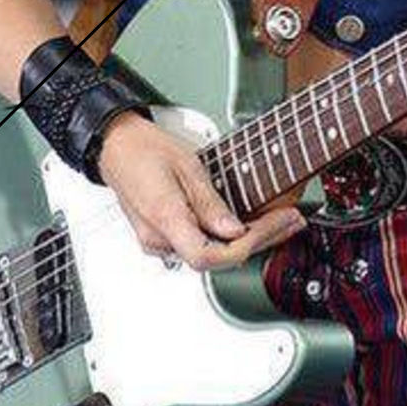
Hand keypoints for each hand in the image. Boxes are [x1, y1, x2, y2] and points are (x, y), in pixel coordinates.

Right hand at [97, 111, 305, 269]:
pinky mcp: (161, 238)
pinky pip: (199, 247)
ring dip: (246, 241)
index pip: (210, 257)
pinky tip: (247, 225)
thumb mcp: (187, 165)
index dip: (247, 246)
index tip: (275, 224)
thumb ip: (211, 203)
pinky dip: (226, 239)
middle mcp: (159, 239)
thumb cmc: (144, 148)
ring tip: (278, 222)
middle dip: (259, 240)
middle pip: (216, 258)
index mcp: (165, 219)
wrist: (115, 147)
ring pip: (209, 254)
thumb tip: (235, 231)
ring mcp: (158, 242)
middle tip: (290, 220)